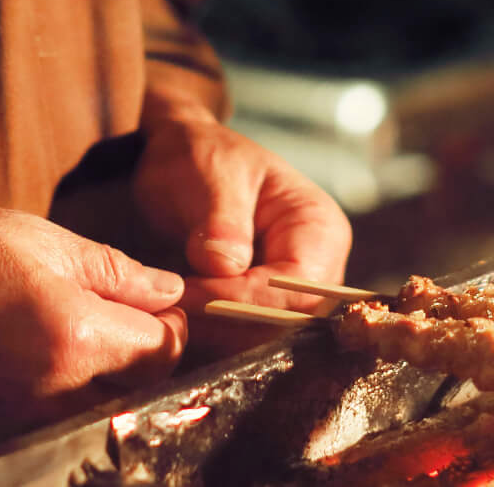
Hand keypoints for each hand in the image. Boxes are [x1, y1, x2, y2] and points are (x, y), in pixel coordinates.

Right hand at [0, 206, 187, 443]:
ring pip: (96, 410)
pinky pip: (51, 423)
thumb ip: (113, 270)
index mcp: (76, 338)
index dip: (171, 322)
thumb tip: (169, 290)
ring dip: (100, 378)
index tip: (156, 300)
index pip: (166, 348)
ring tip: (67, 330)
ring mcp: (22, 427)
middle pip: (136, 388)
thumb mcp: (34, 237)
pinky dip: (57, 397)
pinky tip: (27, 358)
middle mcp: (56, 397)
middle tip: (120, 313)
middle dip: (141, 354)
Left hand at [131, 102, 350, 321]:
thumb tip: (227, 268)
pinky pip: (244, 337)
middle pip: (287, 321)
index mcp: (319, 227)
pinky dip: (212, 334)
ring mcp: (290, 293)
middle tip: (177, 307)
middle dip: (231, 321)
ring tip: (174, 309)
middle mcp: (316, 268)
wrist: (181, 160)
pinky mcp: (261, 310)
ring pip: (264, 337)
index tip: (194, 293)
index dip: (249, 299)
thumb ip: (223, 221)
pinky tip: (182, 317)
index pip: (299, 286)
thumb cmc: (202, 157)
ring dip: (218, 332)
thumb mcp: (211, 174)